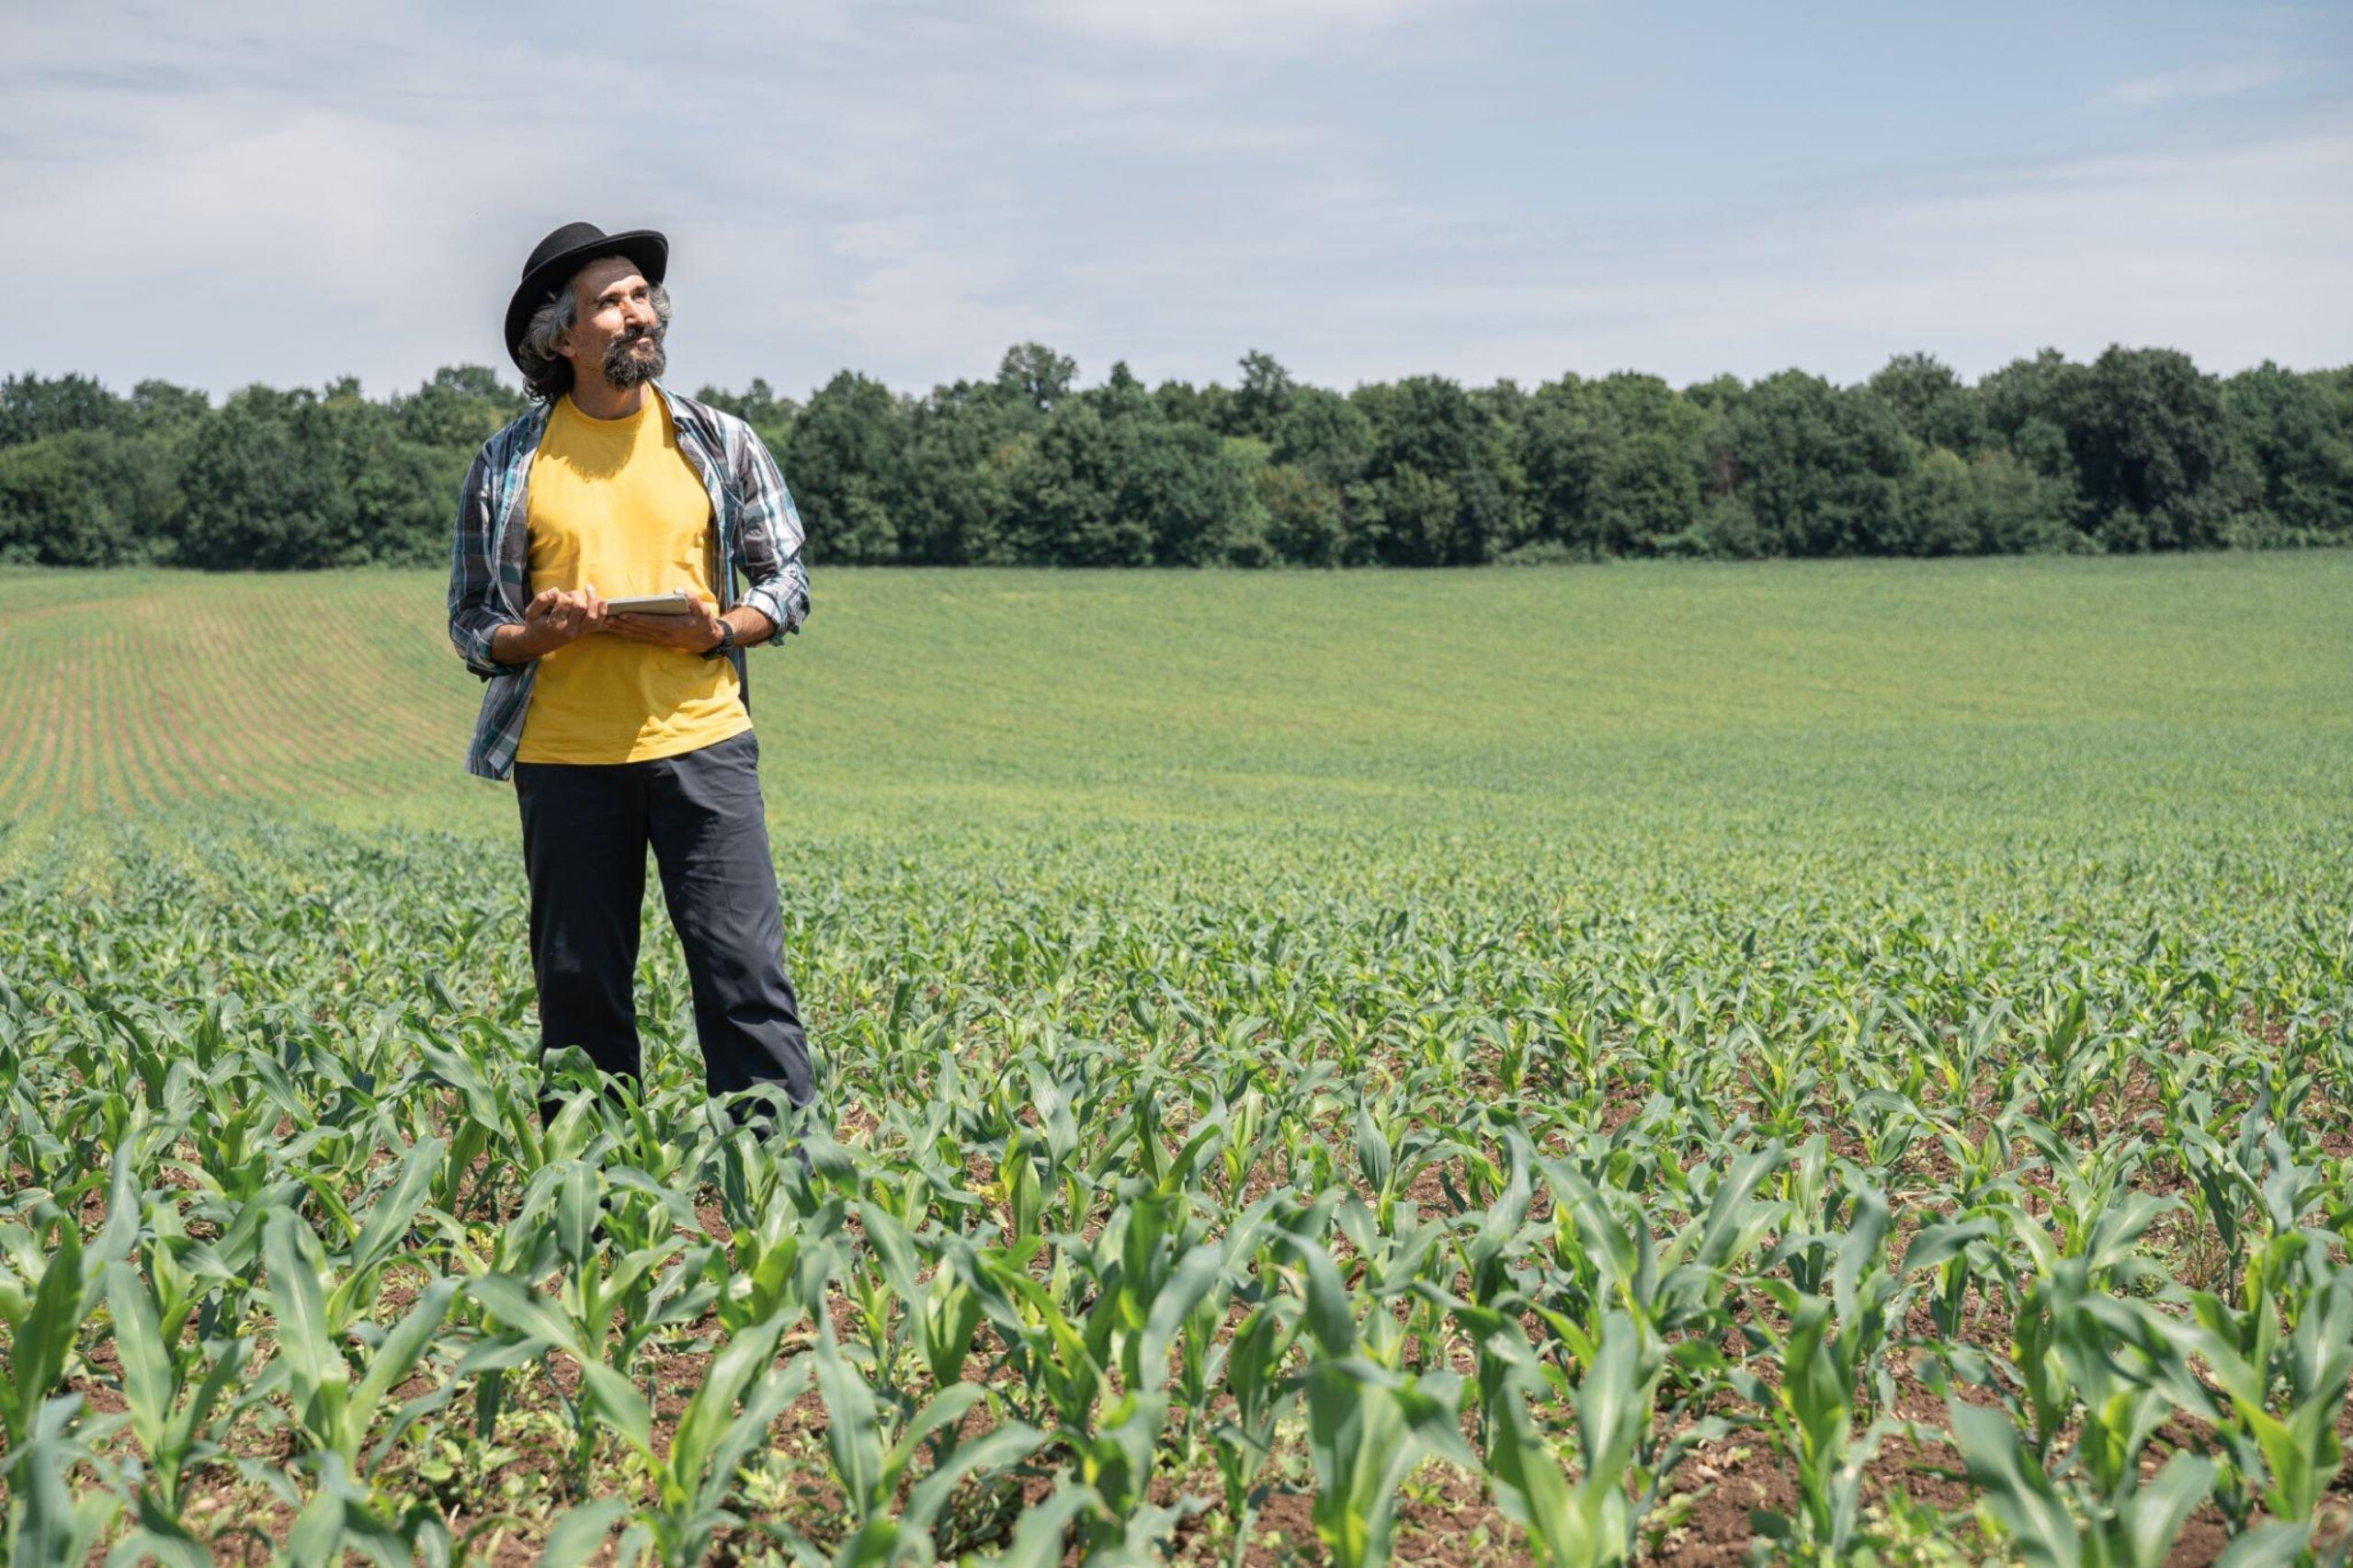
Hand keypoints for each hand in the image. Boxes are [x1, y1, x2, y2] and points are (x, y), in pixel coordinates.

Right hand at [520, 583, 604, 656]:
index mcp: (554, 623)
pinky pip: (597, 623)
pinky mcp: (583, 633)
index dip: (563, 595)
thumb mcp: (531, 611)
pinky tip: (602, 600)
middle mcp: (567, 629)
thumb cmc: (535, 624)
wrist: (537, 644)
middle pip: (580, 607)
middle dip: (576, 595)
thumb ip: (542, 599)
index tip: (558, 596)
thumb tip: (556, 590)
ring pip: (592, 616)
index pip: (565, 602)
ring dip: (592, 600)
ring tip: (588, 589)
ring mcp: (577, 632)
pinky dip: (602, 611)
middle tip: (570, 595)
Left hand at [606, 592, 726, 652]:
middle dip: (622, 624)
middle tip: (606, 617)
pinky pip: (639, 637)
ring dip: (621, 630)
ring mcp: (660, 639)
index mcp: (676, 626)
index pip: (652, 622)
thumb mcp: (704, 609)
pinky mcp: (657, 641)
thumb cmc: (704, 622)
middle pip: (640, 629)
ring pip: (637, 634)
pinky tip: (615, 629)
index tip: (623, 614)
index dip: (637, 619)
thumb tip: (677, 591)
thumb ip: (693, 599)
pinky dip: (626, 633)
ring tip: (606, 622)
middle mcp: (665, 635)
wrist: (707, 640)